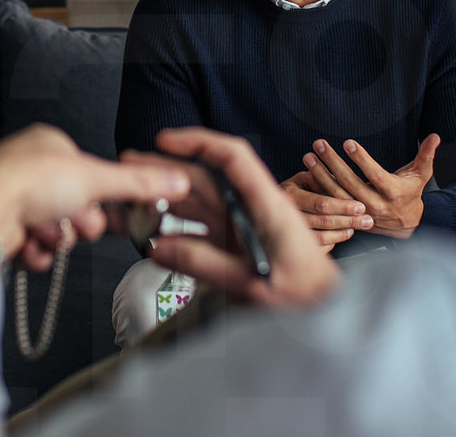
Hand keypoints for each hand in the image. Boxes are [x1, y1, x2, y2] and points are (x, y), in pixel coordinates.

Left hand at [0, 124, 190, 270]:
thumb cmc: (28, 183)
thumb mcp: (96, 179)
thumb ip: (139, 183)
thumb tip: (178, 180)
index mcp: (49, 144)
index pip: (90, 175)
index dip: (99, 197)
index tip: (106, 208)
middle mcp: (27, 167)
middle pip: (74, 206)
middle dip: (76, 222)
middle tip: (72, 221)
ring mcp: (10, 198)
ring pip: (54, 230)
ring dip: (54, 239)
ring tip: (40, 232)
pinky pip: (32, 248)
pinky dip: (34, 253)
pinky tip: (26, 246)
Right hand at [138, 128, 339, 308]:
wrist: (325, 315)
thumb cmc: (304, 297)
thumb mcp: (253, 284)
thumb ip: (205, 264)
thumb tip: (157, 249)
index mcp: (267, 205)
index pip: (233, 158)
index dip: (199, 143)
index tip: (165, 141)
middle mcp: (252, 208)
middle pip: (206, 178)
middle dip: (167, 169)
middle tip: (130, 166)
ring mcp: (243, 226)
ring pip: (198, 202)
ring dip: (167, 198)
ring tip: (132, 198)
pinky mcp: (236, 245)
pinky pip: (200, 229)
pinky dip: (176, 228)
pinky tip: (152, 233)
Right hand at [278, 170, 372, 249]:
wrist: (268, 205)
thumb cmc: (294, 188)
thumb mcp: (304, 178)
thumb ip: (321, 179)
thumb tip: (341, 176)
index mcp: (291, 194)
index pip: (321, 203)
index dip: (342, 206)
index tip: (361, 206)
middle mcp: (288, 214)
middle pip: (323, 222)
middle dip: (348, 221)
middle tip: (368, 221)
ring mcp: (288, 231)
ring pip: (320, 238)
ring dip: (341, 233)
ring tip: (355, 228)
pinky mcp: (293, 244)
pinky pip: (315, 248)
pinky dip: (331, 243)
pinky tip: (343, 235)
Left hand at [304, 134, 439, 238]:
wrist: (406, 225)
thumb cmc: (411, 192)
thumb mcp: (421, 175)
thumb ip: (426, 155)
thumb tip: (436, 136)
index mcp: (393, 193)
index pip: (375, 175)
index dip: (361, 160)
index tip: (348, 142)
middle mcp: (375, 205)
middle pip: (350, 183)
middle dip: (333, 163)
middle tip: (319, 145)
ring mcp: (361, 213)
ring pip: (337, 194)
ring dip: (321, 174)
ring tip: (308, 156)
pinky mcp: (350, 216)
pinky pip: (332, 203)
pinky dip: (320, 189)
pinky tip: (307, 174)